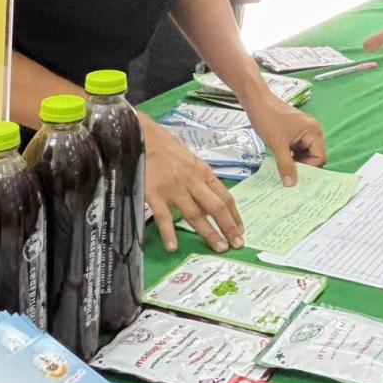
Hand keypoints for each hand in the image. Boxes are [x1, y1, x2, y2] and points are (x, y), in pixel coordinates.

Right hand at [141, 114, 244, 254]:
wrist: (141, 135)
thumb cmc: (166, 148)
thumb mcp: (189, 161)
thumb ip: (200, 180)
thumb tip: (210, 203)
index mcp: (203, 172)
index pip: (225, 196)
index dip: (234, 215)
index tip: (240, 230)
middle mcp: (193, 180)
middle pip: (215, 207)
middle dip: (228, 227)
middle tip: (237, 244)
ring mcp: (174, 188)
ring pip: (195, 214)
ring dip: (208, 233)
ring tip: (218, 247)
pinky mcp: (154, 193)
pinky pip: (164, 216)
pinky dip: (169, 233)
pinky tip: (174, 247)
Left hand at [248, 101, 326, 185]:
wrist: (257, 102)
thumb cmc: (268, 118)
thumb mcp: (277, 145)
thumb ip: (285, 165)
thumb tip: (291, 184)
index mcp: (313, 132)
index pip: (320, 157)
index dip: (309, 167)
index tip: (295, 174)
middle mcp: (313, 131)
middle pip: (314, 156)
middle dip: (303, 165)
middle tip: (288, 172)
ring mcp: (304, 131)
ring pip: (305, 153)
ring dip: (296, 160)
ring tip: (283, 165)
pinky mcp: (296, 132)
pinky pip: (298, 148)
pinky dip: (292, 155)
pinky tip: (282, 158)